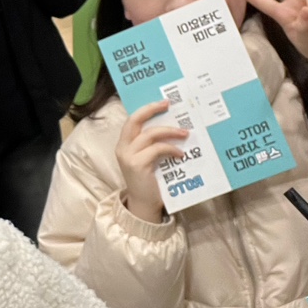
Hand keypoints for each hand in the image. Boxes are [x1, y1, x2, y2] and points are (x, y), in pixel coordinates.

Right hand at [116, 101, 187, 223]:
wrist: (144, 204)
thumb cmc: (150, 180)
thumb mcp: (148, 158)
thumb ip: (153, 144)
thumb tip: (173, 127)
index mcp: (124, 144)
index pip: (132, 120)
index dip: (147, 109)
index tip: (164, 102)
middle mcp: (122, 147)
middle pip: (135, 120)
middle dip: (152, 109)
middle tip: (168, 105)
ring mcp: (129, 156)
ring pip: (150, 134)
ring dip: (170, 132)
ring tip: (185, 134)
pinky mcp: (138, 165)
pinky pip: (158, 149)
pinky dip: (171, 149)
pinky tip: (180, 154)